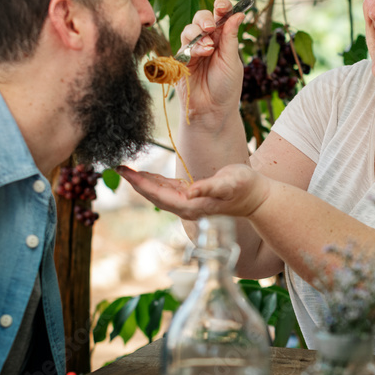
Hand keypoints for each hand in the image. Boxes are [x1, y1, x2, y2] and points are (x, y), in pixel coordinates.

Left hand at [117, 163, 269, 220]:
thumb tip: (189, 192)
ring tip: (127, 169)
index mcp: (191, 205)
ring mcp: (189, 204)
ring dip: (142, 182)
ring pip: (158, 193)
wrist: (257, 198)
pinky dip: (154, 182)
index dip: (139, 183)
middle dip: (135, 182)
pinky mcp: (192, 197)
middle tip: (118, 167)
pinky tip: (146, 175)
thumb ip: (210, 188)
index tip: (125, 171)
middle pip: (154, 196)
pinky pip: (167, 191)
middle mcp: (186, 207)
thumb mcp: (229, 184)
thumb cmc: (245, 188)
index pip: (158, 195)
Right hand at [178, 0, 245, 126]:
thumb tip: (239, 14)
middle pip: (202, 18)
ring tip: (208, 49)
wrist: (211, 110)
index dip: (221, 8)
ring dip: (198, 34)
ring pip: (190, 28)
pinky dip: (193, 46)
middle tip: (211, 27)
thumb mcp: (232, 61)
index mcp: (223, 39)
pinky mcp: (182, 58)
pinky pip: (183, 44)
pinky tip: (202, 54)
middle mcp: (208, 41)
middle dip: (205, 19)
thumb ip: (231, 37)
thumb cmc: (226, 87)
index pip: (221, 17)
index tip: (223, 6)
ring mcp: (194, 49)